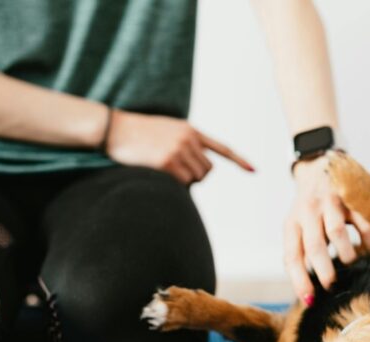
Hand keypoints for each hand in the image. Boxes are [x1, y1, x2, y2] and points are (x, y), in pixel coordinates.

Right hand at [105, 110, 253, 183]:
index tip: (254, 171)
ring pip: (196, 178)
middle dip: (196, 176)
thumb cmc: (136, 134)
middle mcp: (189, 139)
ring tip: (163, 168)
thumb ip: (184, 144)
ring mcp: (179, 150)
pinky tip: (158, 171)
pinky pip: (182, 183)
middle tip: (175, 171)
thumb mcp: (165, 131)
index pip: (222, 148)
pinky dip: (174, 184)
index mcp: (190, 130)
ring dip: (184, 181)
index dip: (239, 161)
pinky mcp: (167, 162)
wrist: (115, 129)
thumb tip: (197, 170)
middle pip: (207, 170)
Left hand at [284, 154, 369, 305]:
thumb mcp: (297, 227)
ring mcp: (328, 203)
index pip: (292, 256)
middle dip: (324, 269)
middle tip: (332, 286)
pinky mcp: (348, 196)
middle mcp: (307, 213)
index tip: (309, 301)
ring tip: (351, 265)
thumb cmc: (308, 210)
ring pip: (336, 231)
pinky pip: (360, 219)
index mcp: (291, 224)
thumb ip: (301, 252)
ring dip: (345, 253)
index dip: (299, 280)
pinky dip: (366, 237)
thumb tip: (307, 292)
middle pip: (314, 245)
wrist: (318, 167)